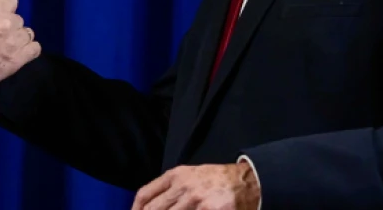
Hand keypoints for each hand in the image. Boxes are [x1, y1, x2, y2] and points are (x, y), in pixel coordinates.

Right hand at [0, 0, 39, 93]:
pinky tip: (16, 55)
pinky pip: (35, 48)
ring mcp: (14, 41)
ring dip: (18, 39)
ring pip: (26, 33)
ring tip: (5, 48)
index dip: (5, 9)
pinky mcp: (18, 59)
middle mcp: (7, 22)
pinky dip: (27, 51)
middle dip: (10, 26)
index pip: (10, 0)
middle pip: (18, 19)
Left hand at [131, 162, 259, 209]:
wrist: (246, 181)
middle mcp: (183, 187)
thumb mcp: (190, 176)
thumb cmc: (216, 180)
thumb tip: (151, 206)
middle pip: (154, 209)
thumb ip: (171, 189)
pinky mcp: (210, 209)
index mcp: (175, 176)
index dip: (136, 209)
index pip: (145, 194)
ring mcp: (196, 200)